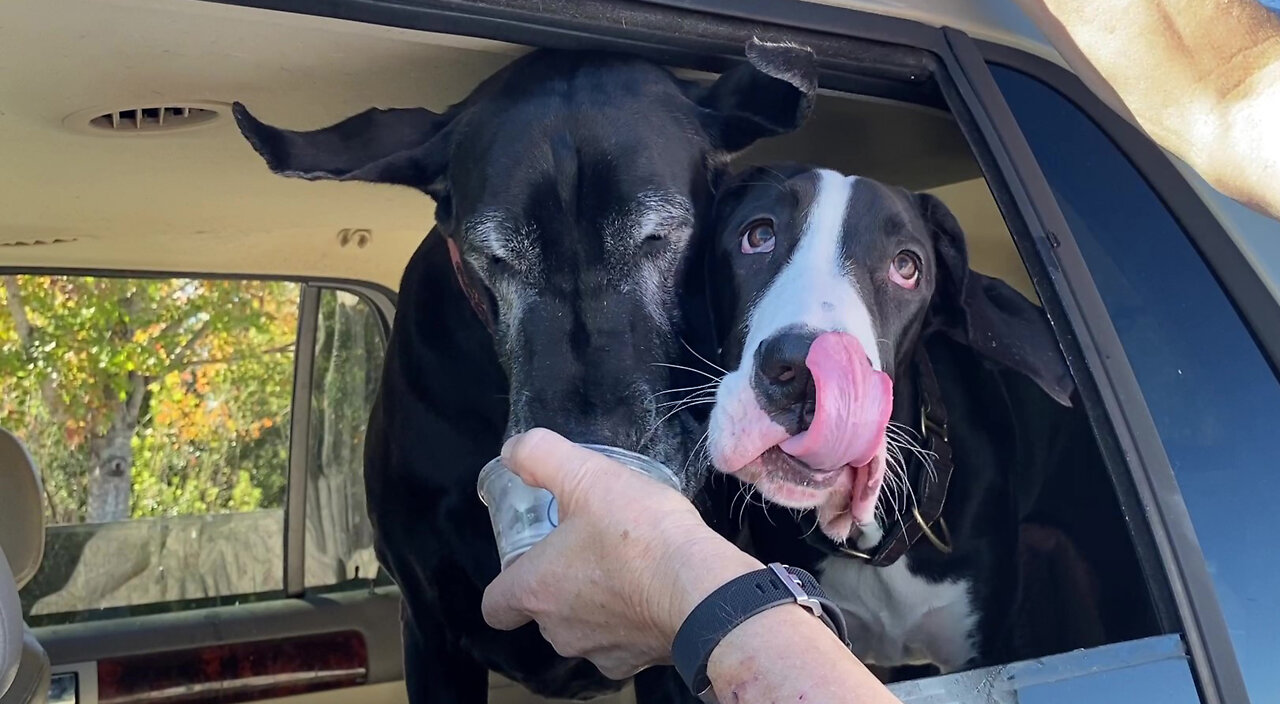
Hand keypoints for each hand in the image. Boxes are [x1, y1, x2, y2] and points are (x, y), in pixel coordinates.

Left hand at [480, 429, 761, 678]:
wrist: (703, 588)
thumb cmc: (638, 533)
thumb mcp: (586, 474)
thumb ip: (539, 456)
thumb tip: (512, 451)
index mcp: (536, 591)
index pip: (495, 606)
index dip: (507, 584)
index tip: (530, 560)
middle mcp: (559, 632)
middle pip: (544, 616)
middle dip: (561, 586)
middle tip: (589, 549)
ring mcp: (601, 653)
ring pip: (585, 630)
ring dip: (598, 605)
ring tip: (627, 567)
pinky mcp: (640, 663)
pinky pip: (626, 642)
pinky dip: (634, 621)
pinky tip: (655, 591)